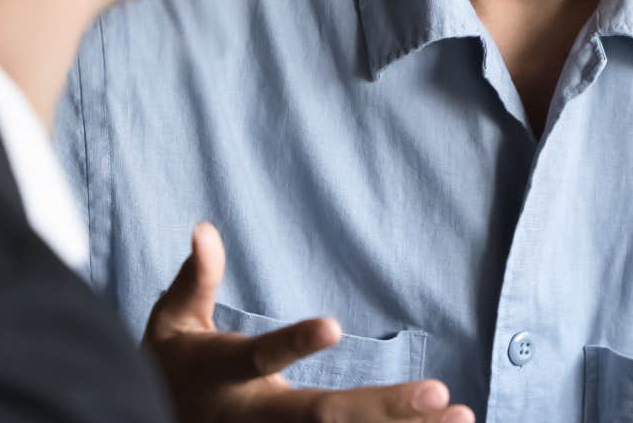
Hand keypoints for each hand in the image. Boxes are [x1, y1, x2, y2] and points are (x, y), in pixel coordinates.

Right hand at [144, 222, 473, 422]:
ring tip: (461, 415)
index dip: (293, 344)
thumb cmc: (171, 367)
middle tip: (439, 394)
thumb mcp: (170, 322)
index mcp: (223, 375)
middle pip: (323, 418)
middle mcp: (254, 417)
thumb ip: (194, 278)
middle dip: (383, 408)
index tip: (333, 325)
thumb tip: (205, 227)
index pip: (258, 357)